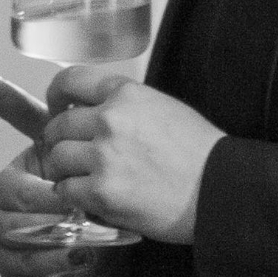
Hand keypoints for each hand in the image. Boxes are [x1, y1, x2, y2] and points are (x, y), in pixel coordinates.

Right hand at [0, 72, 116, 276]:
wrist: (107, 215)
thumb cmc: (79, 175)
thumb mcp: (56, 142)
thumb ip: (23, 113)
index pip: (16, 195)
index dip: (46, 201)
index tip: (79, 202)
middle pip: (14, 233)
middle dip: (52, 233)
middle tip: (88, 233)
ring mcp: (2, 254)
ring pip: (20, 264)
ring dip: (55, 261)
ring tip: (89, 254)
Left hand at [37, 67, 224, 243]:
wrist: (221, 190)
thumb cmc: (200, 154)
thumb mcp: (164, 108)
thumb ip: (126, 105)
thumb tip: (92, 112)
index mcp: (126, 94)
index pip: (71, 80)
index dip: (57, 95)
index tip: (57, 107)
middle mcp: (110, 119)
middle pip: (58, 125)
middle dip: (58, 141)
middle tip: (68, 154)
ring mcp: (103, 156)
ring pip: (56, 158)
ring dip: (62, 170)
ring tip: (78, 178)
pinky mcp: (102, 191)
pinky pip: (65, 189)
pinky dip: (71, 194)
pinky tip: (88, 196)